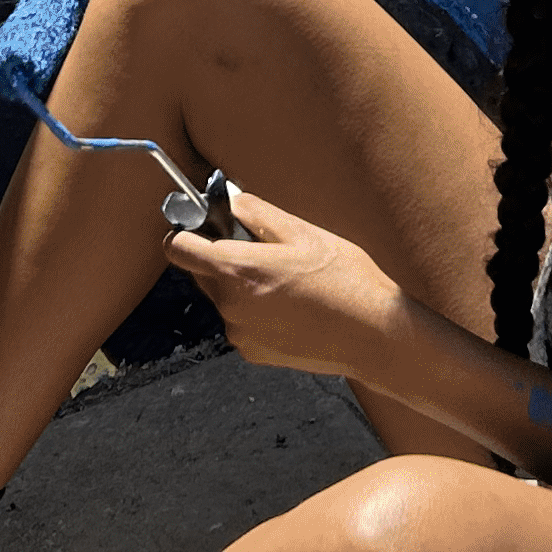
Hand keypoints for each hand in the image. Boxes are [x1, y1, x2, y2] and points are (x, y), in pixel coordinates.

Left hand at [163, 187, 407, 384]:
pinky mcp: (252, 352)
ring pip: (221, 297)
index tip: (204, 226)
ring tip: (284, 281)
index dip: (186, 233)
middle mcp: (230, 306)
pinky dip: (253, 310)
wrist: (373, 335)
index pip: (178, 249)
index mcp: (239, 270)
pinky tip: (289, 306)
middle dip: (221, 256)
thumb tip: (228, 199)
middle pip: (201, 272)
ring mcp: (240, 334)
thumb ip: (257, 213)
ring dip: (239, 284)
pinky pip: (238, 321)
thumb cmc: (345, 281)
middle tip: (263, 250)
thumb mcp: (303, 232)